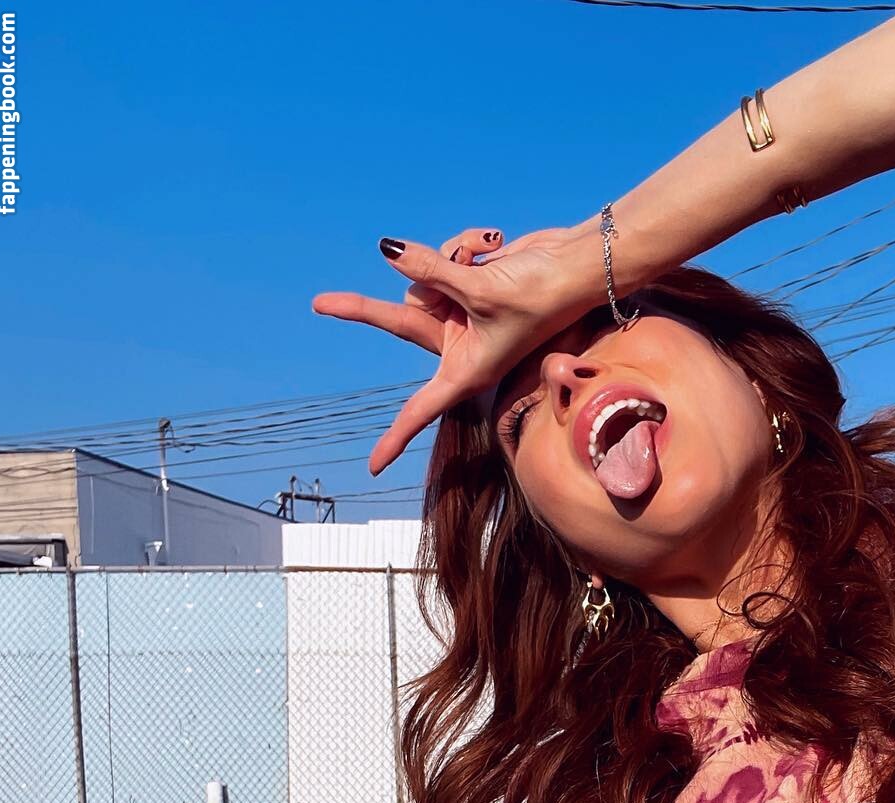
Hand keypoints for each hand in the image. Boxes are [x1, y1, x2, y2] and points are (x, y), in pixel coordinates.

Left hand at [312, 224, 595, 475]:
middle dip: (363, 310)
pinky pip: (442, 256)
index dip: (397, 438)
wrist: (576, 264)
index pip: (423, 408)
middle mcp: (460, 343)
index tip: (373, 467)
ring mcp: (460, 311)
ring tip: (483, 257)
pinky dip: (464, 244)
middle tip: (318, 304)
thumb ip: (431, 270)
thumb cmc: (540, 293)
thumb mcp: (480, 288)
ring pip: (421, 278)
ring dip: (446, 259)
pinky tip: (492, 244)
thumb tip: (387, 250)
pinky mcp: (466, 282)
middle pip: (398, 321)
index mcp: (467, 368)